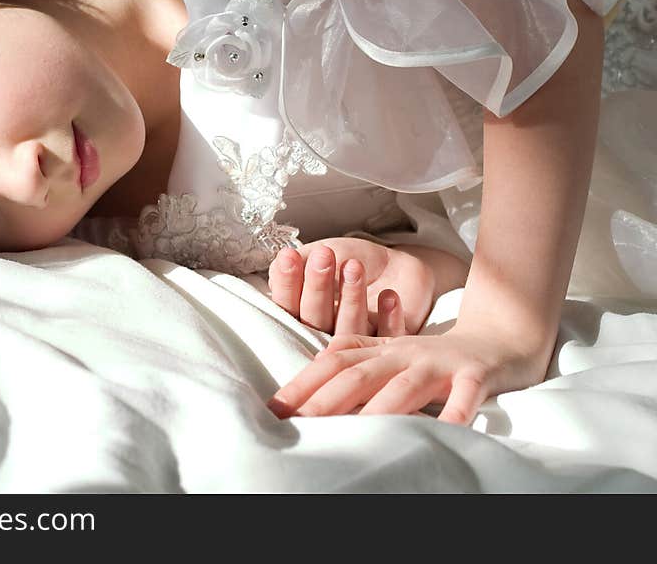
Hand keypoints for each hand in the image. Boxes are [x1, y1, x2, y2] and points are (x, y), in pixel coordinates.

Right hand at [267, 238, 436, 335]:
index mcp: (301, 315)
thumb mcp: (321, 253)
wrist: (393, 265)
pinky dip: (388, 318)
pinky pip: (386, 338)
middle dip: (317, 286)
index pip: (286, 307)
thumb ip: (301, 262)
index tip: (288, 256)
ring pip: (348, 330)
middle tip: (323, 256)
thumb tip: (278, 268)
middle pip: (314, 320)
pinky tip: (388, 295)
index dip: (286, 283)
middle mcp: (323, 334)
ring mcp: (354, 343)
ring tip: (354, 266)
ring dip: (351, 298)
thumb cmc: (352, 259)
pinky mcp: (386, 346)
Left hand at [267, 320, 552, 424]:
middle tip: (301, 423)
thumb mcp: (389, 358)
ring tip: (357, 433)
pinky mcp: (476, 374)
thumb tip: (307, 394)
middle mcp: (403, 352)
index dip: (303, 383)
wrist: (497, 339)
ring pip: (406, 384)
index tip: (275, 409)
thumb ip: (355, 368)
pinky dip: (456, 412)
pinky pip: (466, 393)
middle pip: (360, 373)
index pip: (333, 362)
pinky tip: (446, 432)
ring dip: (381, 408)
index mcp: (379, 349)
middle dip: (327, 398)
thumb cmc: (432, 359)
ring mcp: (439, 363)